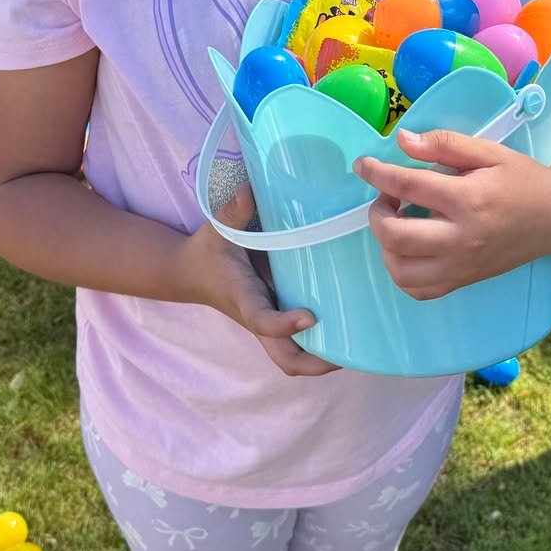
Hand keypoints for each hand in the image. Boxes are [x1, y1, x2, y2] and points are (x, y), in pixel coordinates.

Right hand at [173, 184, 339, 376]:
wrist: (190, 273)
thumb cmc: (208, 251)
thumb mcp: (217, 228)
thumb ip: (234, 210)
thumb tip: (251, 188)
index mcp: (243, 298)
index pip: (262, 321)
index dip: (284, 325)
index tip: (310, 316)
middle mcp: (259, 317)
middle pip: (286, 358)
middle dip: (316, 362)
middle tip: (349, 350)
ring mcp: (270, 321)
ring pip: (295, 358)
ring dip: (323, 359)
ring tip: (359, 345)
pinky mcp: (277, 316)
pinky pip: (300, 343)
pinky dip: (322, 344)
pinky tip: (351, 326)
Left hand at [357, 129, 550, 300]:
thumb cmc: (523, 180)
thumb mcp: (489, 151)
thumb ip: (444, 144)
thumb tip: (401, 140)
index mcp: (469, 200)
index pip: (408, 186)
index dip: (377, 173)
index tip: (362, 165)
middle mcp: (462, 239)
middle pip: (395, 236)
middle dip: (377, 213)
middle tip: (386, 196)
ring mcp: (462, 266)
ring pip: (401, 270)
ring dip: (386, 245)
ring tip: (397, 222)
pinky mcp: (464, 281)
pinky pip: (418, 290)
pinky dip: (403, 271)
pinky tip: (409, 248)